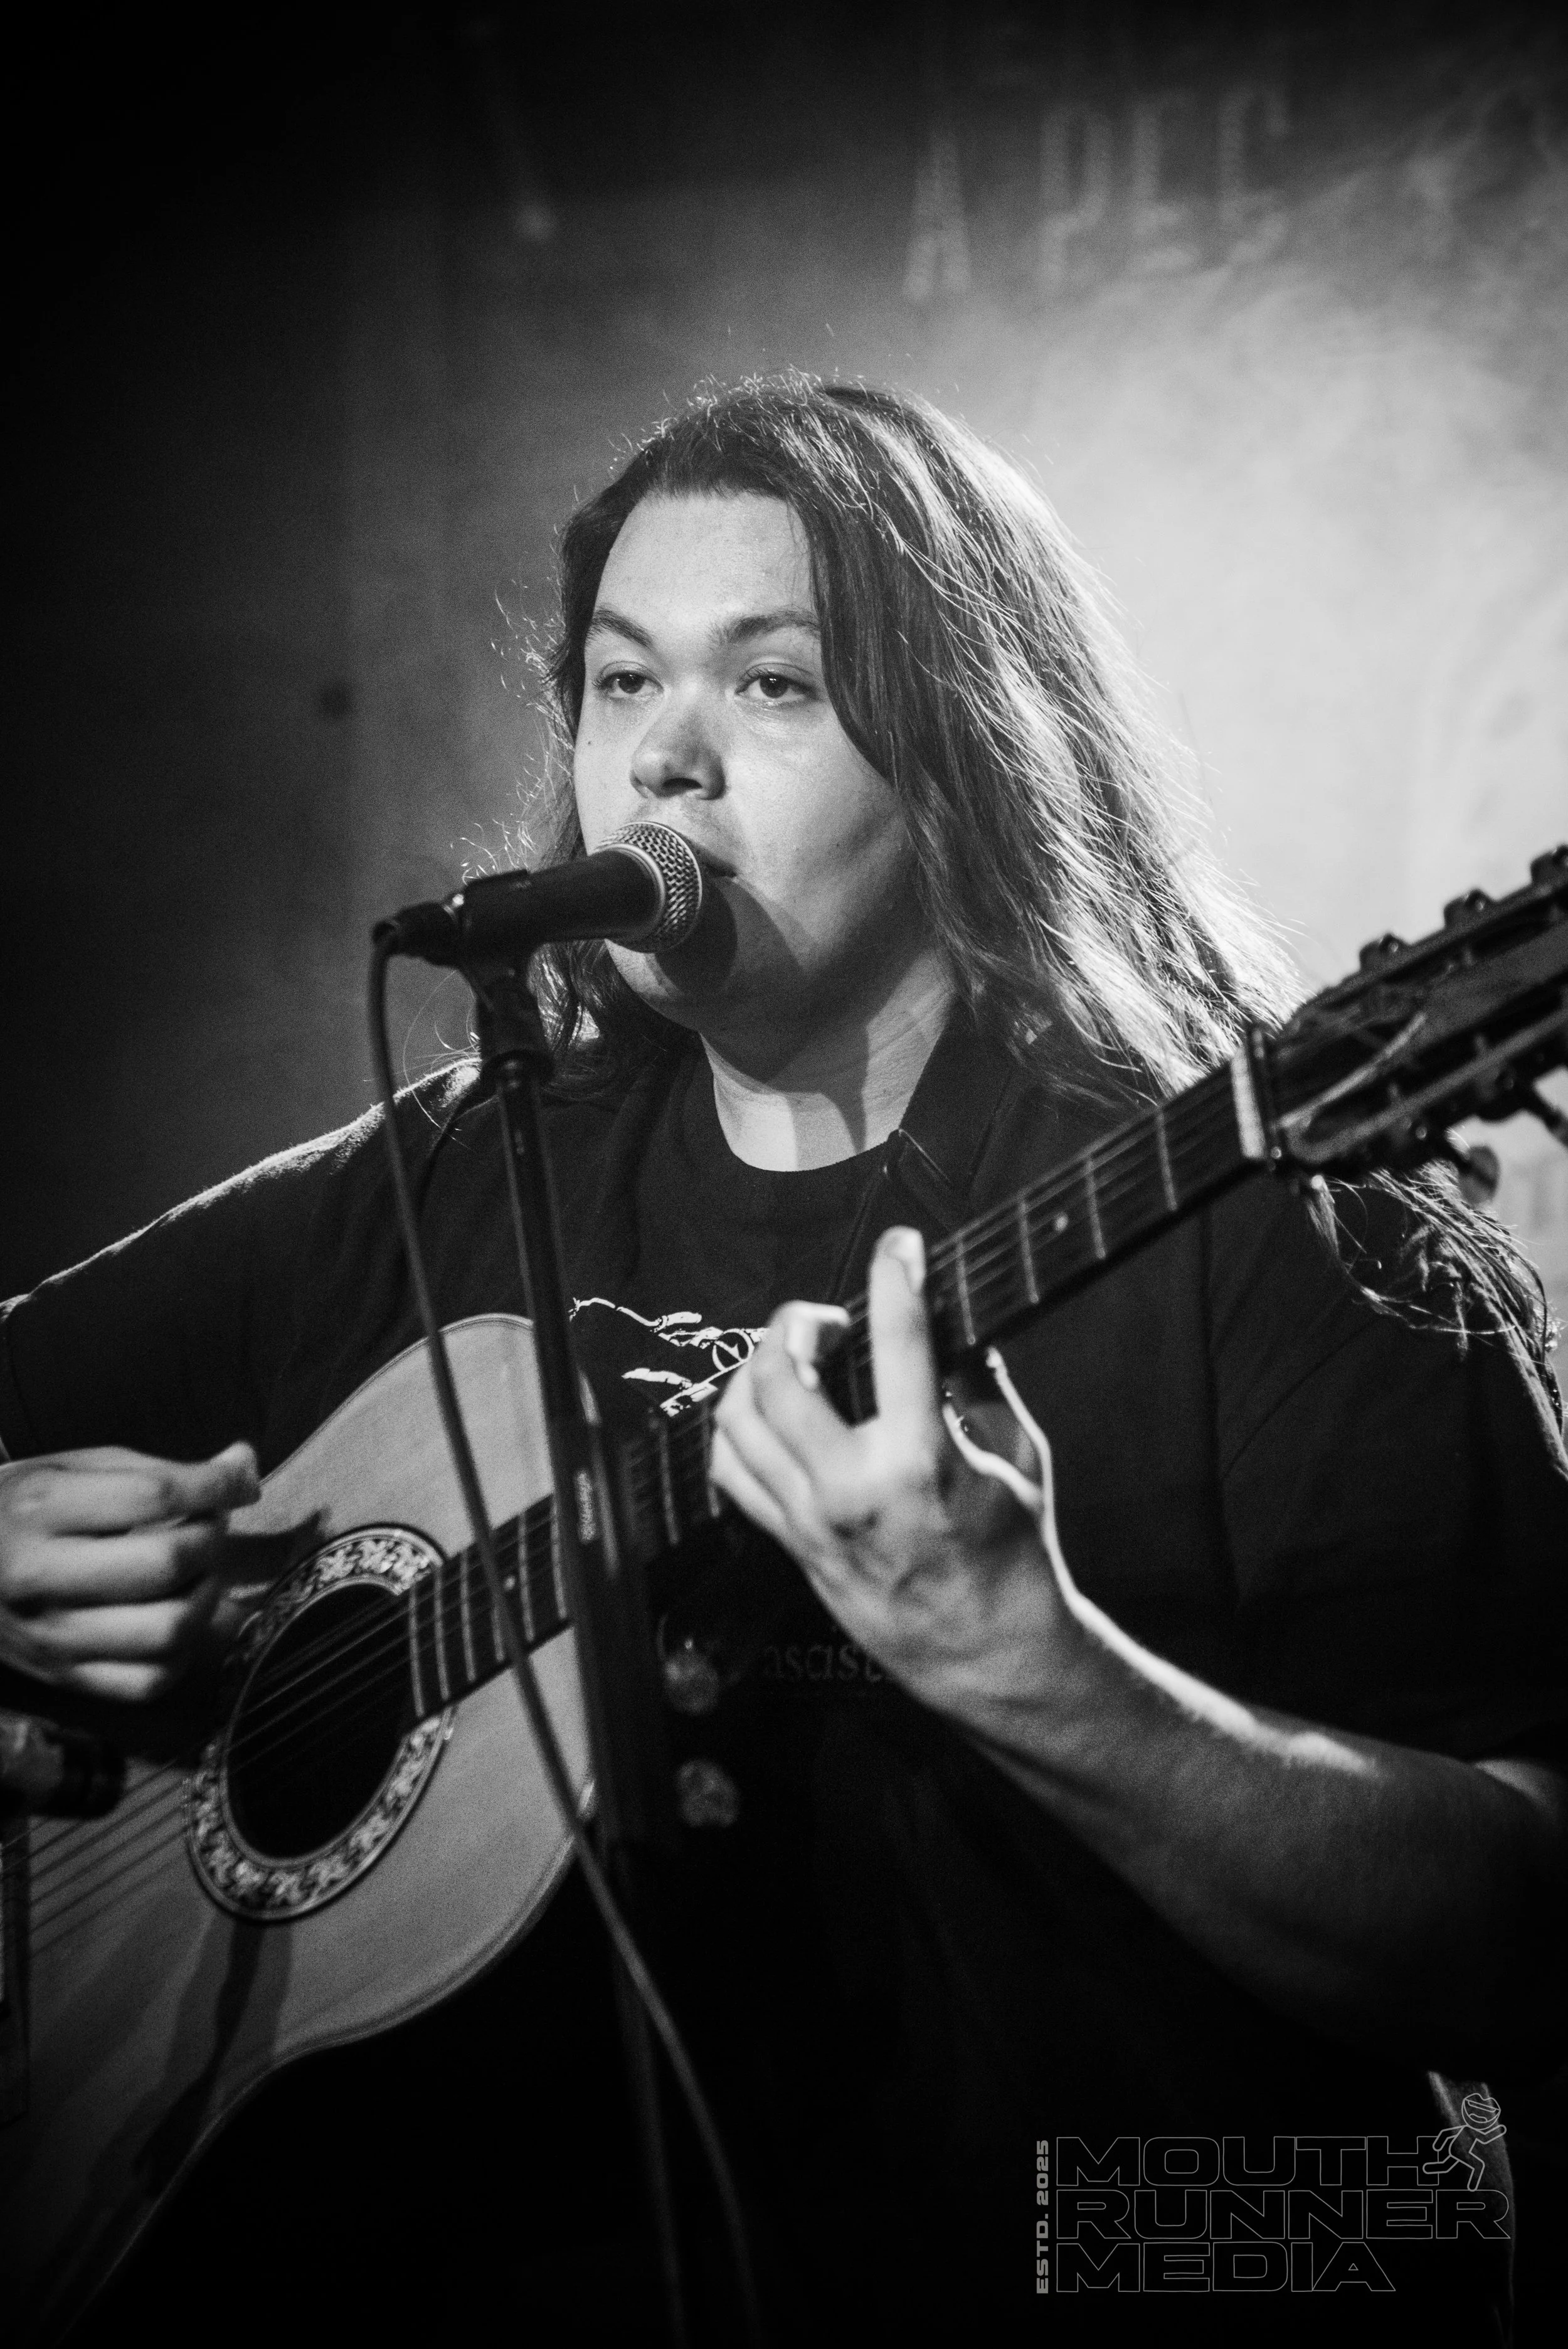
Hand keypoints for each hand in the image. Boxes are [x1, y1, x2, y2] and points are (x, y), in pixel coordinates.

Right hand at [0, 1442, 259, 1702]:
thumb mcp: (76, 1469)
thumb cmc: (27, 1509)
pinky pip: (149, 1681)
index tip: (238, 1482)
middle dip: (210, 1539)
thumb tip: (244, 1466)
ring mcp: (51, 1636)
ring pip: (166, 1630)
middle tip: (209, 1525)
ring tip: (197, 1573)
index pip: (153, 1495)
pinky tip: (174, 1617)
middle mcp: (40, 1577)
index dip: (215, 1486)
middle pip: (164, 1564)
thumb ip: (160, 1470)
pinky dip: (181, 1652)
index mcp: (41, 1509)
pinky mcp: (63, 1678)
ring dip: (205, 1596)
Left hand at [711, 1226, 1079, 1715]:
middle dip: (796, 1322)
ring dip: (756, 1371)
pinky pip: (731, 1473)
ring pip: (738, 1420)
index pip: (897, 1337)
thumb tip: (956, 1328)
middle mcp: (854, 1487)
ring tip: (790, 1360)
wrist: (988, 1655)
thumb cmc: (1015, 1559)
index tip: (899, 1245)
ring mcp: (813, 1521)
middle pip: (780, 1375)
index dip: (894, 1272)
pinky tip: (767, 1415)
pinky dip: (737, 1430)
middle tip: (828, 1318)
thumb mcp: (1021, 1460)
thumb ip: (983, 1386)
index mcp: (923, 1459)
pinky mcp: (793, 1546)